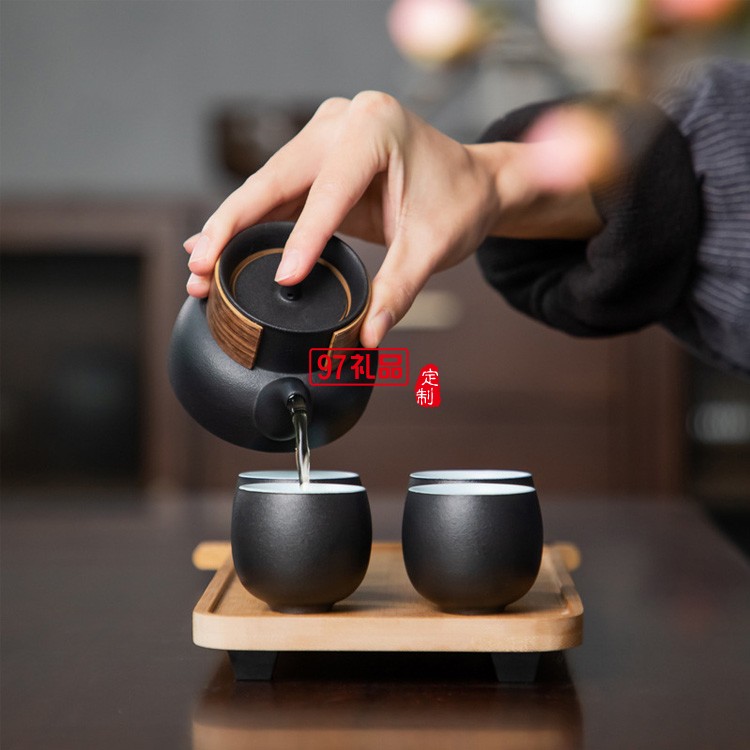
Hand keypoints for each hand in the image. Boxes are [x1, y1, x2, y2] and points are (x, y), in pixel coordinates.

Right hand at [185, 91, 601, 346]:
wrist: (473, 182)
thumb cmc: (458, 202)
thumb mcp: (432, 247)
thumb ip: (397, 290)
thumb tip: (367, 336)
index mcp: (375, 128)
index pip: (329, 190)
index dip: (303, 238)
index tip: (284, 280)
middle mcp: (341, 123)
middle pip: (275, 178)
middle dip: (234, 226)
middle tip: (201, 267)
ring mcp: (324, 137)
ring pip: (266, 185)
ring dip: (232, 228)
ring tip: (200, 268)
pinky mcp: (317, 160)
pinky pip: (277, 193)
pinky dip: (251, 224)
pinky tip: (219, 249)